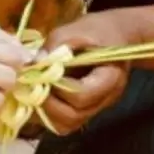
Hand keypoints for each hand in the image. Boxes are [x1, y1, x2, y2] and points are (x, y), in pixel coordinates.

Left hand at [40, 12, 129, 135]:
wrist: (118, 35)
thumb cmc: (100, 30)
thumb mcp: (78, 28)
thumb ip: (57, 44)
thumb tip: (35, 62)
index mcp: (110, 78)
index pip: (82, 95)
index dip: (58, 87)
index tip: (44, 71)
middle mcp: (105, 99)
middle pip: (74, 116)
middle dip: (49, 103)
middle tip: (34, 83)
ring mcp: (96, 107)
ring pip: (68, 125)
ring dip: (47, 110)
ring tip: (36, 88)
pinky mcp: (85, 108)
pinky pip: (65, 122)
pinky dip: (49, 112)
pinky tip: (42, 93)